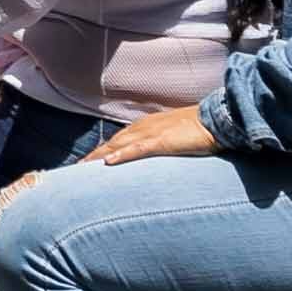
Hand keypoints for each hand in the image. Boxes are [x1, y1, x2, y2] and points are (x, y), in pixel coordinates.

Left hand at [93, 103, 218, 165]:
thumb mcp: (174, 138)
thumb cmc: (198, 129)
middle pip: (112, 144)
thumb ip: (159, 146)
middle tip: (75, 170)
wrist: (216, 120)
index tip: (86, 164)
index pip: (117, 141)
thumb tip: (153, 157)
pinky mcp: (162, 141)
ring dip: (99, 157)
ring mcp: (151, 134)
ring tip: (82, 168)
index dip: (100, 152)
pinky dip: (122, 155)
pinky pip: (137, 149)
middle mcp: (143, 128)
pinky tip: (109, 162)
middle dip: (93, 156)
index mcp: (146, 127)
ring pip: (118, 146)